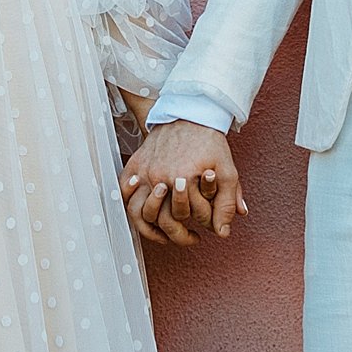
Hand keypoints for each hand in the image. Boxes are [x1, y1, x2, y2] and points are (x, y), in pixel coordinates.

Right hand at [119, 122, 247, 246]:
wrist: (190, 113)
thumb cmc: (210, 142)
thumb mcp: (228, 171)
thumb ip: (227, 201)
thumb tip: (223, 233)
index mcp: (183, 179)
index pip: (187, 218)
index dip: (197, 228)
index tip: (204, 230)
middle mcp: (160, 177)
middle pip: (162, 220)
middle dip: (178, 235)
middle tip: (189, 237)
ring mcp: (144, 172)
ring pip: (138, 213)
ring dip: (151, 229)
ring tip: (165, 235)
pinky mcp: (135, 165)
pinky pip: (123, 193)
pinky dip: (129, 207)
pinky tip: (144, 215)